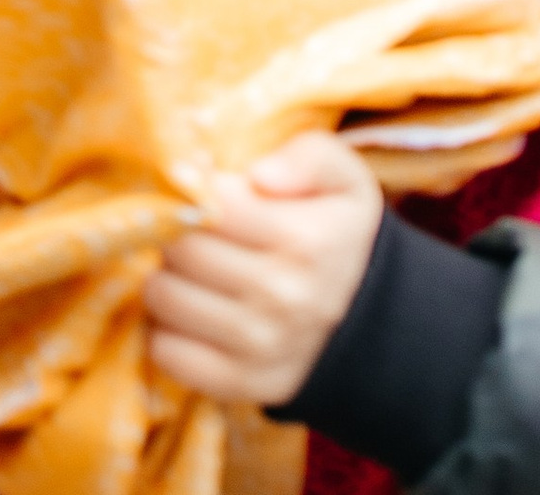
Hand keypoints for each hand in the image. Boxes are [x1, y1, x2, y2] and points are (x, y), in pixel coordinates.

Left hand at [144, 134, 383, 409]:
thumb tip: (260, 174)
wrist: (374, 322)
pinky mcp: (244, 385)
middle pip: (181, 249)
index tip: (196, 182)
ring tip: (186, 266)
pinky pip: (169, 354)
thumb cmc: (340, 231)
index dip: (194, 186)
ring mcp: (262, 348)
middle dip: (174, 228)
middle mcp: (284, 298)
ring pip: (164, 298)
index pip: (212, 203)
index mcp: (306, 240)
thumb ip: (308, 156)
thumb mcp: (343, 177)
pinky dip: (164, 329)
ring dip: (164, 275)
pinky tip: (186, 309)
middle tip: (188, 225)